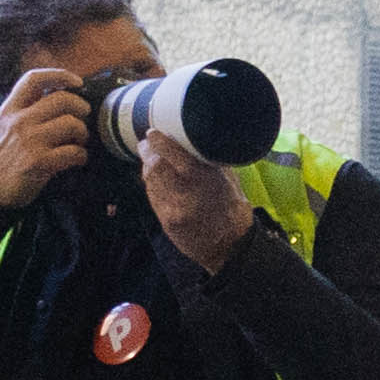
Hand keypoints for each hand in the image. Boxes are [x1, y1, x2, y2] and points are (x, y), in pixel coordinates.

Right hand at [0, 65, 95, 210]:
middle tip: (84, 117)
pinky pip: (73, 152)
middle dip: (81, 107)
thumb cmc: (2, 155)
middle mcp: (19, 121)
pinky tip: (77, 159)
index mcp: (10, 109)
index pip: (33, 79)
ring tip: (79, 141)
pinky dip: (81, 155)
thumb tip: (62, 98)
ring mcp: (29, 141)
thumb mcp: (5, 125)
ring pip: (72, 124)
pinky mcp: (38, 162)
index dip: (59, 75)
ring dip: (83, 133)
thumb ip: (26, 110)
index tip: (77, 82)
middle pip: (62, 99)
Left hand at [136, 123, 254, 268]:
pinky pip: (152, 197)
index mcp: (206, 178)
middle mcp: (187, 193)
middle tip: (147, 144)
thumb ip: (209, 161)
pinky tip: (157, 182)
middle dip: (148, 152)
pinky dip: (151, 186)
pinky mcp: (166, 221)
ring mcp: (174, 209)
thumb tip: (191, 141)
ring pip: (150, 180)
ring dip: (148, 167)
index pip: (174, 154)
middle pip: (156, 165)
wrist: (230, 246)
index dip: (159, 142)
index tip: (153, 133)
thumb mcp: (229, 180)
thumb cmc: (232, 209)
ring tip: (151, 160)